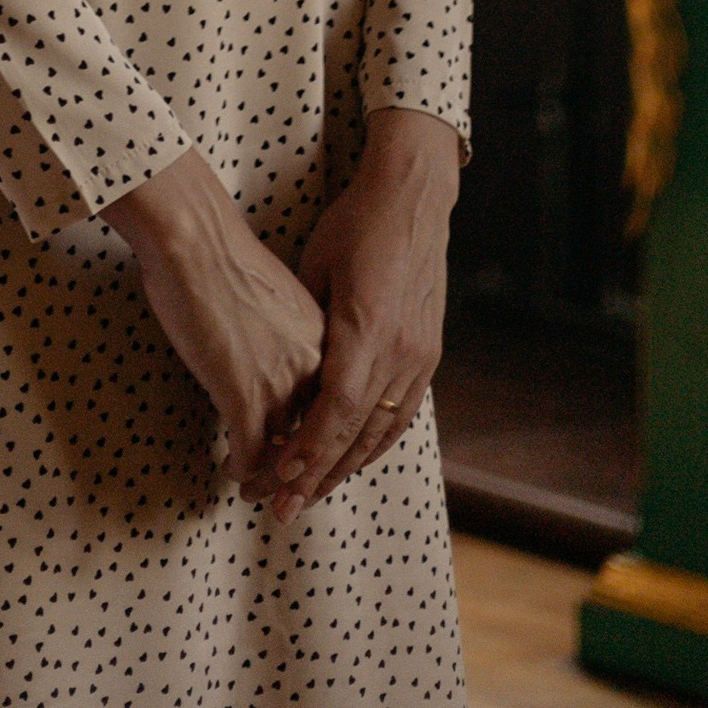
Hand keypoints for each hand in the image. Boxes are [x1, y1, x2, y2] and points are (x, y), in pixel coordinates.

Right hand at [104, 150, 324, 479]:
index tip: (308, 460)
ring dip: (269, 481)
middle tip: (286, 495)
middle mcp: (314, 368)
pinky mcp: (244, 396)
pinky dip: (241, 471)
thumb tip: (276, 353)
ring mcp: (281, 384)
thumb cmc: (224, 256)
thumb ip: (288, 333)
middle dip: (300, 474)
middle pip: (316, 439)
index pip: (334, 408)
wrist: (195, 238)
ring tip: (253, 491)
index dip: (323, 442)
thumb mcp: (278, 299)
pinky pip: (250, 455)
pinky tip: (231, 472)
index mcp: (326, 342)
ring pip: (285, 456)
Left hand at [247, 108, 458, 518]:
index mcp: (367, 330)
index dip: (306, 453)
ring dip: (348, 467)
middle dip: (320, 476)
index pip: (333, 412)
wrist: (413, 196)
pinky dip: (376, 441)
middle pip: (357, 434)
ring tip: (314, 495)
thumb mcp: (315, 267)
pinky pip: (402, 412)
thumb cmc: (355, 222)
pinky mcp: (429, 351)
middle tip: (286, 511)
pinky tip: (355, 457)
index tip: (278, 481)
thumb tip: (282, 369)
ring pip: (383, 431)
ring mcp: (420, 354)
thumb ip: (305, 325)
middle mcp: (400, 351)